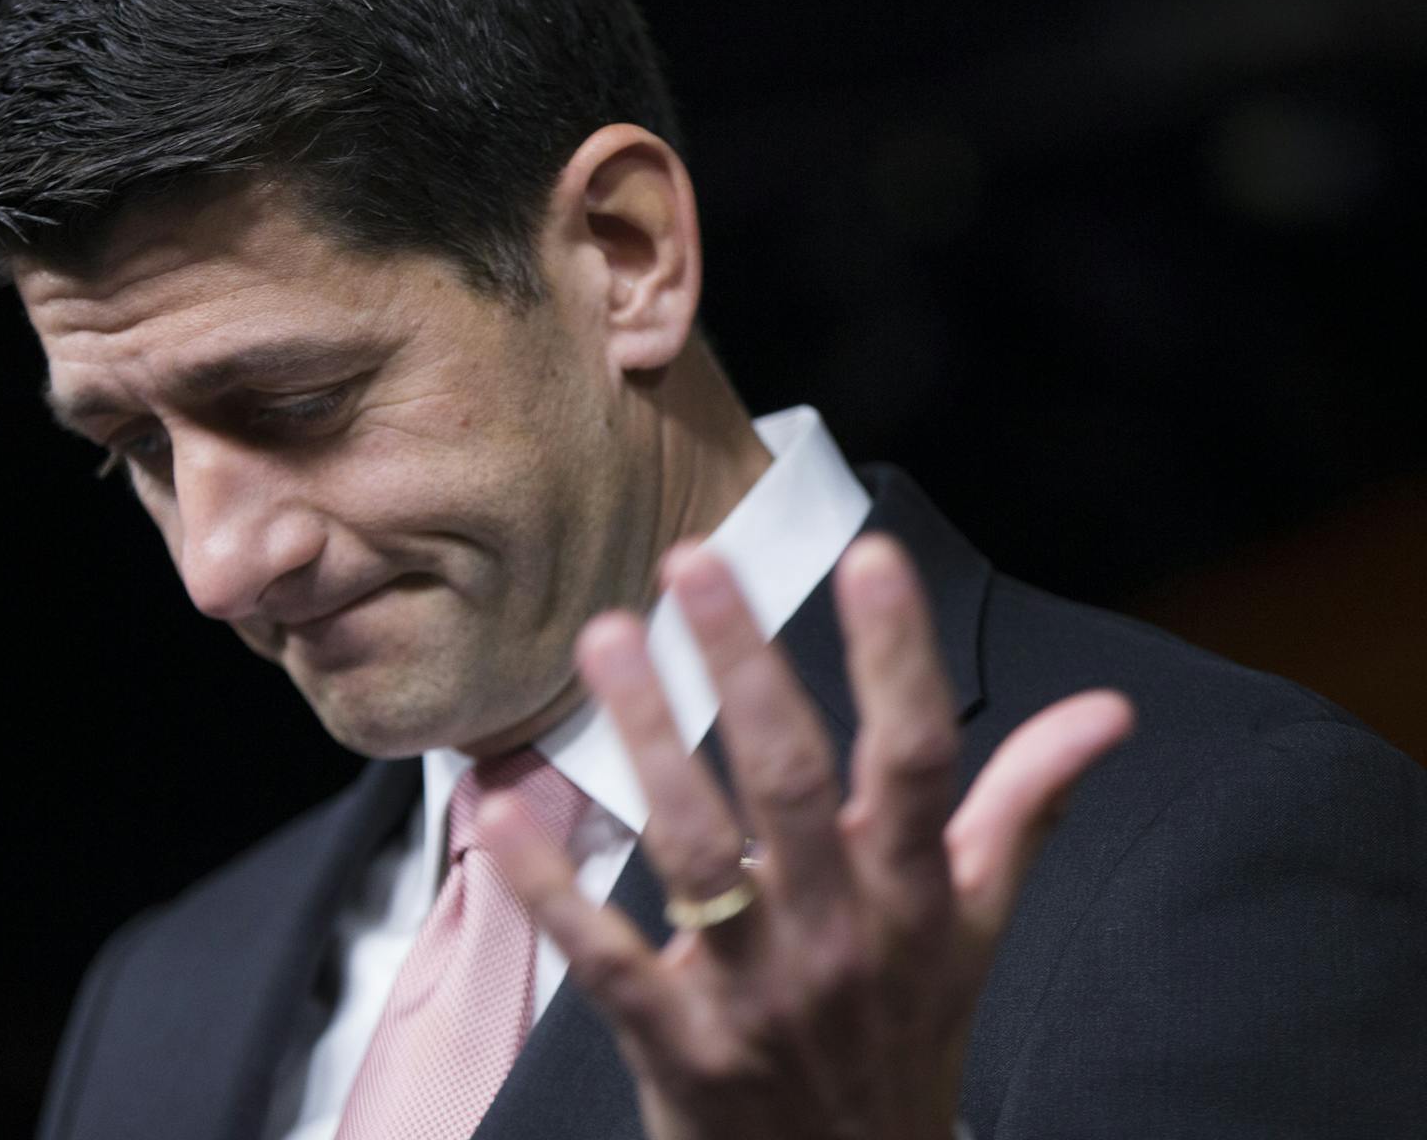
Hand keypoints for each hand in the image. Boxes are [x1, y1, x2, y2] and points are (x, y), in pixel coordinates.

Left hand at [481, 534, 1133, 1139]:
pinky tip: (497, 817)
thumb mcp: (978, 927)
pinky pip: (605, 957)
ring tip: (605, 641)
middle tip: (692, 562)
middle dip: (743, 666)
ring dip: (648, 739)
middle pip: (792, 783)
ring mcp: (757, 995)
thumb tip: (1106, 711)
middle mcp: (843, 937)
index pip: (919, 759)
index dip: (898, 658)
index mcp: (918, 896)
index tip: (870, 557)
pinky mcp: (678, 1047)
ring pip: (696, 849)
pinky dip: (549, 888)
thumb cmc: (907, 1034)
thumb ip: (1025, 806)